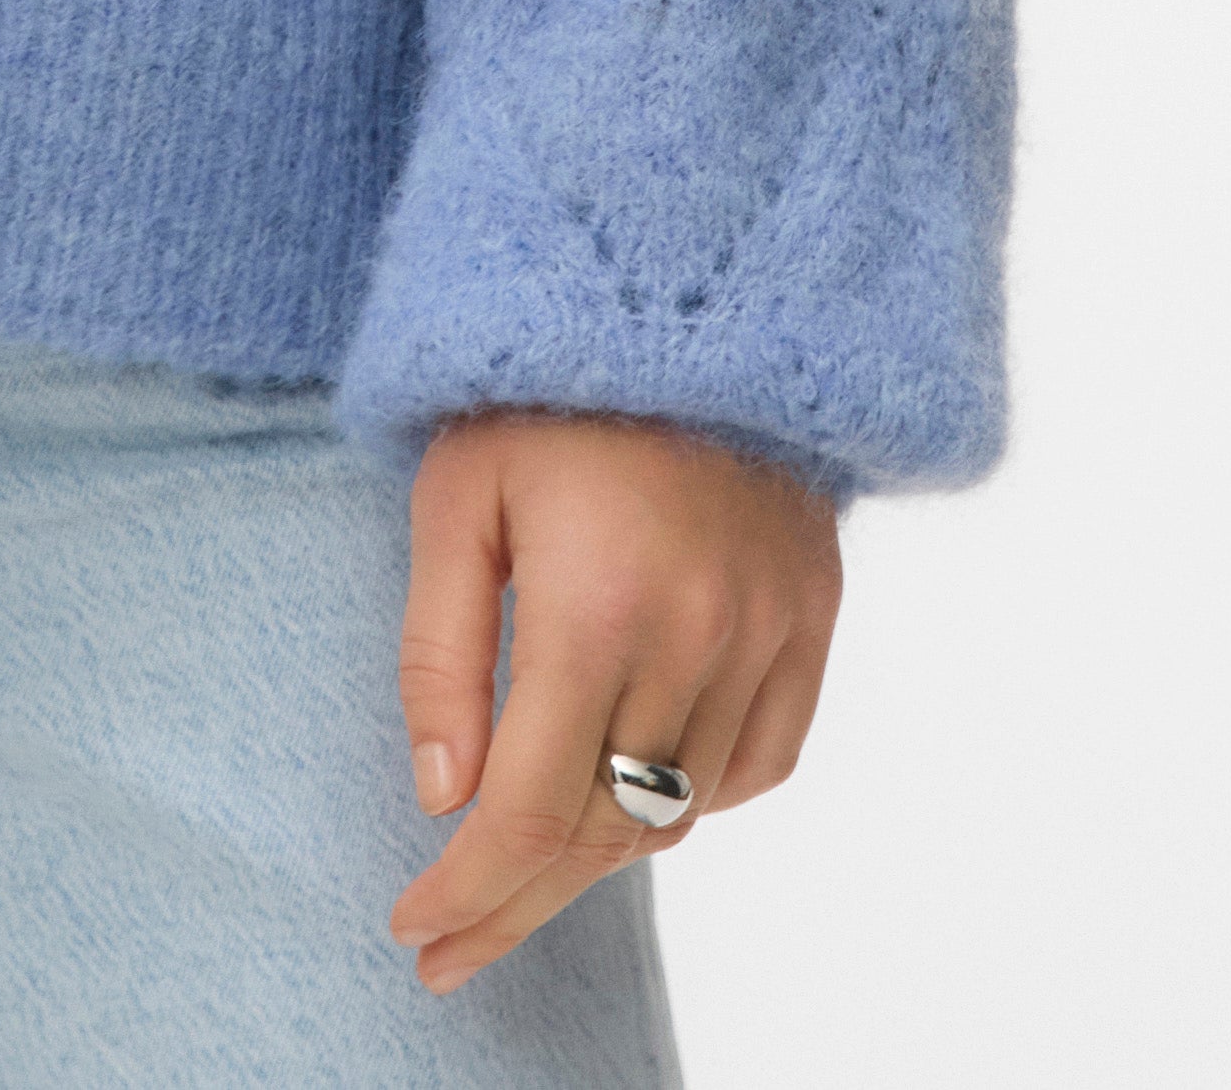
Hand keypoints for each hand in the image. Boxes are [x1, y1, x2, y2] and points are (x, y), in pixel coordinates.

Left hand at [386, 405, 839, 997]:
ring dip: (600, 851)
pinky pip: (757, 766)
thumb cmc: (543, 382)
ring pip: (681, 810)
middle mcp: (698, 636)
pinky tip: (633, 789)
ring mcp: (770, 633)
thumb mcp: (455, 494)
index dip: (469, 892)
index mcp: (596, 605)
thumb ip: (440, 653)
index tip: (416, 934)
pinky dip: (693, 799)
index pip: (527, 811)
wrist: (689, 280)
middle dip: (518, 904)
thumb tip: (444, 800)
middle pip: (603, 832)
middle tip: (452, 950)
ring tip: (524, 871)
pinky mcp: (814, 619)